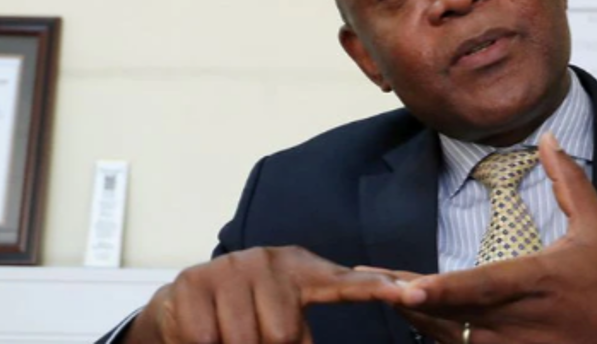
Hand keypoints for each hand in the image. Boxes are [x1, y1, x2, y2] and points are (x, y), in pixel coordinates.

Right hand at [125, 246, 405, 343]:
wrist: (183, 301)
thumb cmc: (246, 316)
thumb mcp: (282, 321)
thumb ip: (301, 336)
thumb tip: (304, 343)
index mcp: (303, 272)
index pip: (347, 282)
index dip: (379, 288)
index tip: (414, 293)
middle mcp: (270, 261)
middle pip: (282, 335)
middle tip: (254, 337)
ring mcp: (231, 267)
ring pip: (243, 340)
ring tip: (228, 335)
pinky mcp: (194, 281)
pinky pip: (206, 339)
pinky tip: (203, 331)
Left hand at [385, 133, 596, 343]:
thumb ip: (570, 181)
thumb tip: (548, 137)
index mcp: (539, 280)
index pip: (481, 286)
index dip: (442, 289)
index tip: (406, 288)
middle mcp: (520, 319)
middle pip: (451, 313)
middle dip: (408, 298)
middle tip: (366, 282)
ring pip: (450, 337)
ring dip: (416, 316)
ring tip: (380, 292)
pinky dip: (438, 335)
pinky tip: (417, 316)